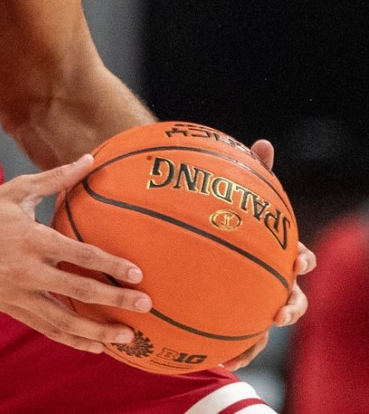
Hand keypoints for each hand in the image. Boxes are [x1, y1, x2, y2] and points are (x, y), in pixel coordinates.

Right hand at [0, 155, 152, 353]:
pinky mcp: (11, 308)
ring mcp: (18, 293)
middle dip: (115, 300)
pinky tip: (93, 346)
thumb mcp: (16, 190)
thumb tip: (90, 159)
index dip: (110, 265)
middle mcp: (27, 269)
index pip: (79, 254)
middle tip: (145, 305)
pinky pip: (46, 328)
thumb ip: (56, 178)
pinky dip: (71, 339)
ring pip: (64, 320)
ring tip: (125, 338)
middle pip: (79, 290)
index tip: (136, 273)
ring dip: (97, 331)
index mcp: (31, 238)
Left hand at [221, 139, 315, 370]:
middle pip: (292, 297)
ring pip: (268, 324)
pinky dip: (237, 351)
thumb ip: (249, 170)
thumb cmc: (225, 214)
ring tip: (251, 339)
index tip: (298, 260)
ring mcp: (254, 301)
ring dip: (263, 336)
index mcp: (274, 253)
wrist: (200, 246)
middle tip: (280, 309)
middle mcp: (270, 280)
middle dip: (292, 305)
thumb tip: (265, 142)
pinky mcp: (235, 319)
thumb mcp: (233, 192)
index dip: (302, 260)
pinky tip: (222, 359)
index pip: (297, 257)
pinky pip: (239, 339)